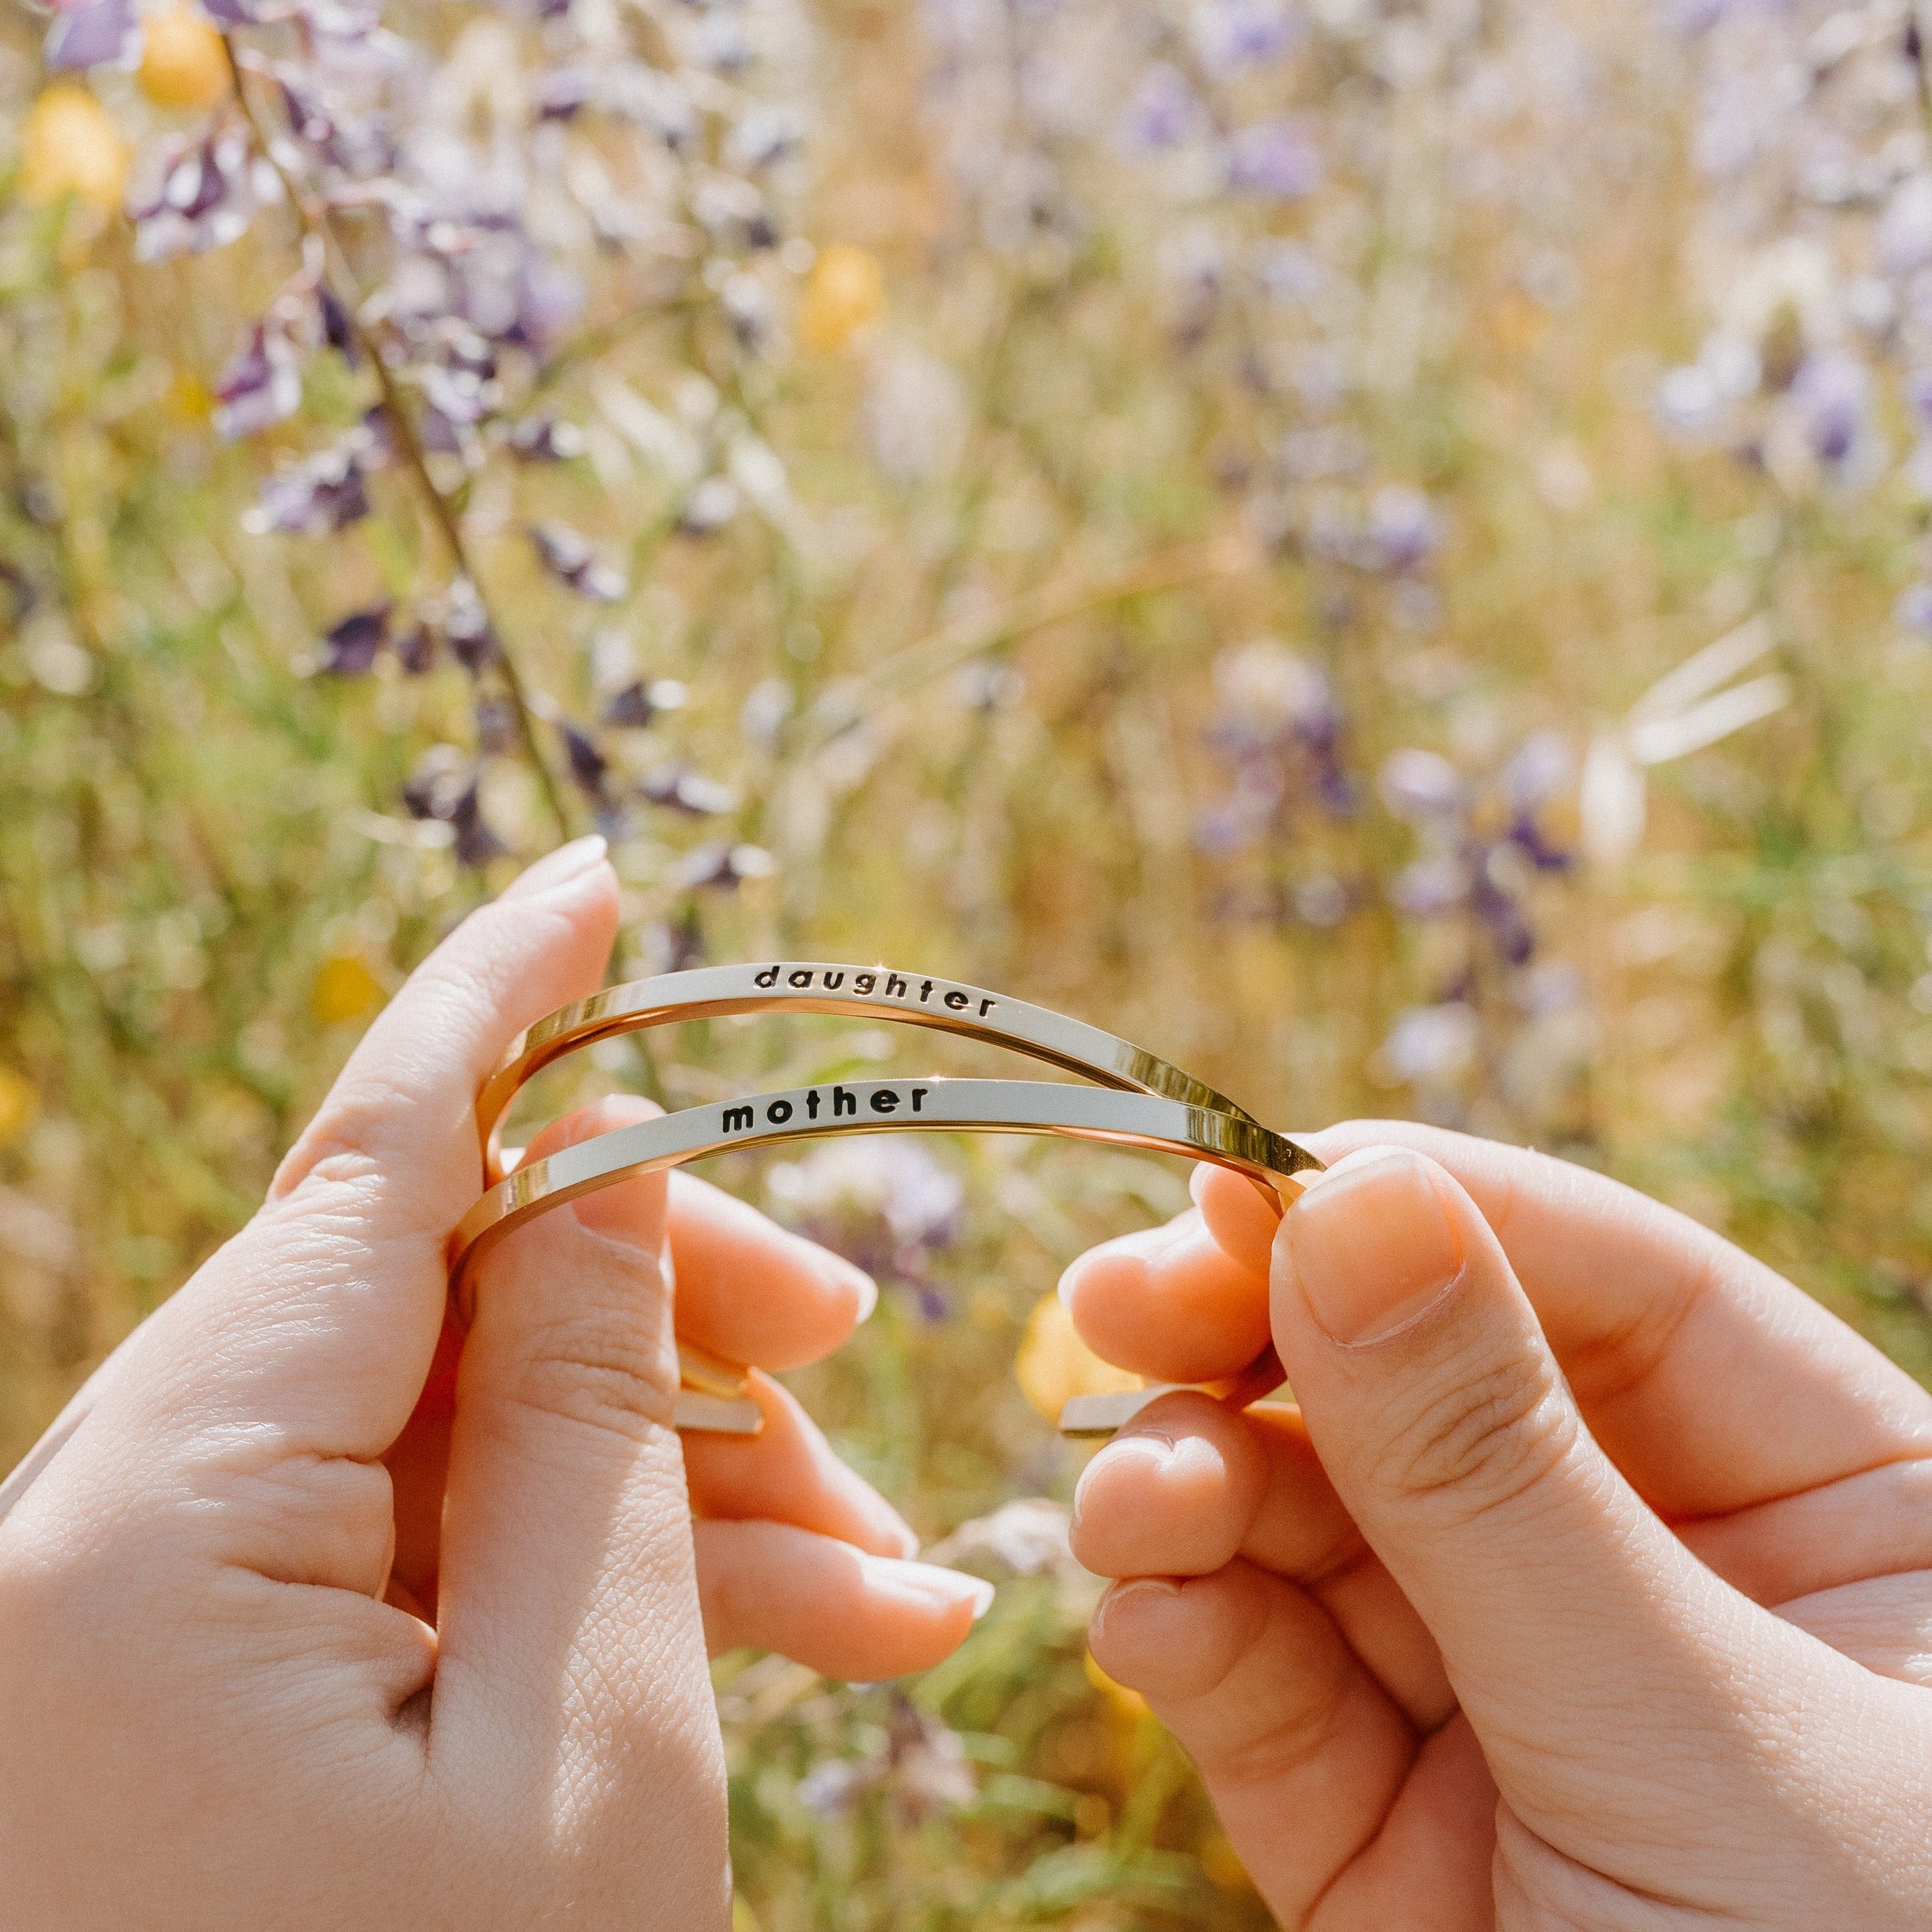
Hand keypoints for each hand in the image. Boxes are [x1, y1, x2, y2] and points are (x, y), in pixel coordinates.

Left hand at [0, 838, 989, 1929]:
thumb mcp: (591, 1741)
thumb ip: (583, 1419)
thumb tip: (603, 1169)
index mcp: (143, 1533)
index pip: (360, 1171)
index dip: (501, 1008)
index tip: (600, 884)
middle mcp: (97, 1540)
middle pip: (424, 1310)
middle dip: (662, 1314)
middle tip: (853, 1350)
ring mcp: (143, 1619)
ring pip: (451, 1444)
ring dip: (672, 1484)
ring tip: (891, 1586)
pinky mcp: (205, 1686)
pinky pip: (421, 1561)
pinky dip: (601, 1579)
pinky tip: (805, 1636)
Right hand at [1061, 1124, 1931, 1928]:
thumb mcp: (1702, 1734)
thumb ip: (1499, 1470)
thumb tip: (1342, 1193)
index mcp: (1841, 1511)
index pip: (1602, 1284)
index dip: (1417, 1209)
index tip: (1242, 1176)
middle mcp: (1663, 1579)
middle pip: (1428, 1384)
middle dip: (1265, 1333)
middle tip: (1121, 1298)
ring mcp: (1513, 1701)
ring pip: (1319, 1523)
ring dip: (1197, 1480)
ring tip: (1129, 1491)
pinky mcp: (1389, 1833)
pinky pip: (1268, 1679)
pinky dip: (1185, 1620)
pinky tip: (1141, 1594)